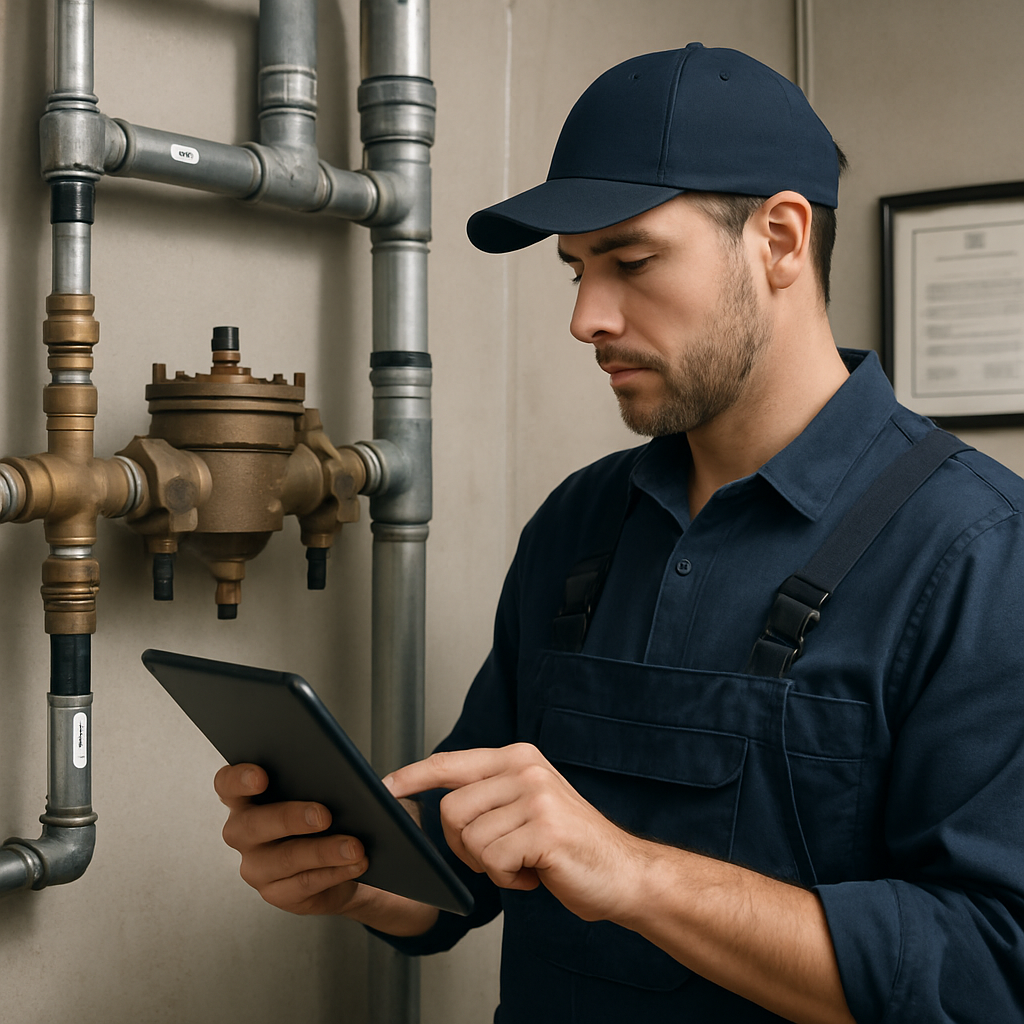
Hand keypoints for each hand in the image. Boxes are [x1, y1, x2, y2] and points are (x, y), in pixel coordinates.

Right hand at [215, 762, 369, 915]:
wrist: (351, 855)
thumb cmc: (335, 809)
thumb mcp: (330, 787)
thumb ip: (326, 777)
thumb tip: (347, 776)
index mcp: (248, 797)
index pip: (227, 784)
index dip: (238, 779)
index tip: (262, 776)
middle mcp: (243, 832)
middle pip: (252, 824)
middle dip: (290, 817)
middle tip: (325, 814)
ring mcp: (257, 867)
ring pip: (283, 858)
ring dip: (323, 851)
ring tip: (355, 845)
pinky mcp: (278, 894)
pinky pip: (304, 885)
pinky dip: (334, 872)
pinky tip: (356, 863)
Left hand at [384, 743, 644, 922]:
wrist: (624, 873)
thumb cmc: (569, 846)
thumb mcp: (527, 805)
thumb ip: (489, 796)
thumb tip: (436, 804)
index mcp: (518, 758)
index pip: (450, 763)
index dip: (412, 776)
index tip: (385, 788)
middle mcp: (525, 769)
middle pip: (450, 810)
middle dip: (462, 846)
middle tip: (497, 856)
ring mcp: (536, 797)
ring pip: (469, 839)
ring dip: (489, 865)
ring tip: (523, 862)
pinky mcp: (544, 830)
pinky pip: (493, 862)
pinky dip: (508, 879)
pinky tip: (535, 873)